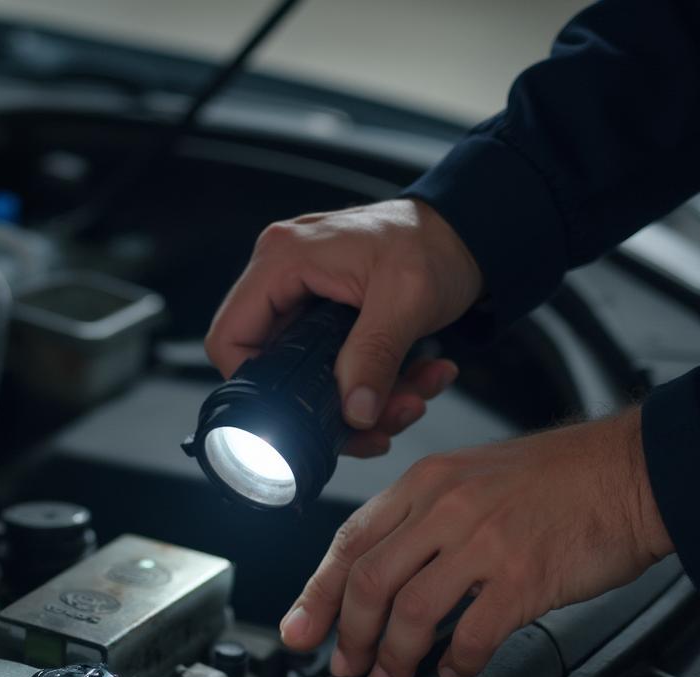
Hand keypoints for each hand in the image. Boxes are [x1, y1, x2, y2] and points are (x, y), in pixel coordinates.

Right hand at [204, 199, 482, 454]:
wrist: (469, 231)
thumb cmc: (436, 242)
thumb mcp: (407, 299)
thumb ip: (375, 357)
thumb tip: (354, 414)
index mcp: (283, 260)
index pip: (230, 337)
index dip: (253, 386)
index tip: (297, 416)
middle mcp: (285, 278)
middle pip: (274, 367)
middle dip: (328, 406)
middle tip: (375, 423)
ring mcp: (305, 299)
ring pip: (309, 376)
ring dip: (362, 402)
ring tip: (412, 399)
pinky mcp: (328, 318)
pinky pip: (336, 368)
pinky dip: (375, 386)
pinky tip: (419, 379)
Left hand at [279, 409, 673, 676]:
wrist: (630, 471)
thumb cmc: (555, 477)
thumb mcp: (469, 475)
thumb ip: (421, 519)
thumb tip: (380, 576)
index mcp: (425, 483)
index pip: (349, 541)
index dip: (317, 592)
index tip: (299, 628)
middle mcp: (446, 508)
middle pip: (368, 582)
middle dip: (348, 635)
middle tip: (345, 666)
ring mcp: (484, 542)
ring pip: (410, 612)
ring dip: (393, 657)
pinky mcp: (524, 577)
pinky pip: (473, 635)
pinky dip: (457, 663)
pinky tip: (455, 670)